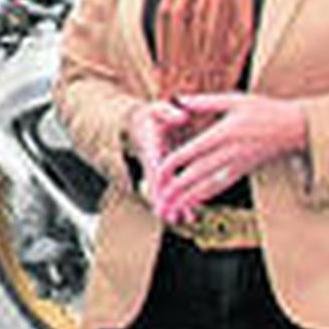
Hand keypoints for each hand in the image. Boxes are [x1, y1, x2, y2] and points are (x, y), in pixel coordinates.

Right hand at [125, 98, 193, 213]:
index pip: (155, 162)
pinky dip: (179, 204)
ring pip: (164, 192)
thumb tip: (181, 117)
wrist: (139, 124)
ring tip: (183, 219)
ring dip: (172, 206)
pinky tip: (189, 216)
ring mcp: (158, 170)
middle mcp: (153, 162)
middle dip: (164, 200)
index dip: (159, 175)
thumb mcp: (158, 108)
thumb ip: (168, 112)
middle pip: (157, 184)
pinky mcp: (165, 175)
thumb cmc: (152, 116)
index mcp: (151, 145)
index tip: (162, 187)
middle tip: (170, 215)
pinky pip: (171, 191)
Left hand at [151, 92, 306, 225]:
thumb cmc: (265, 111)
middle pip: (196, 175)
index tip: (157, 170)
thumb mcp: (235, 99)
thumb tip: (180, 99)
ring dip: (186, 200)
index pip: (192, 152)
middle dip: (175, 189)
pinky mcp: (242, 172)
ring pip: (207, 187)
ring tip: (170, 210)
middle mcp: (228, 154)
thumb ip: (205, 102)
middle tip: (158, 200)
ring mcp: (236, 166)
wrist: (294, 128)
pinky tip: (191, 204)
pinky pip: (220, 188)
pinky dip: (204, 197)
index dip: (173, 163)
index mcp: (223, 134)